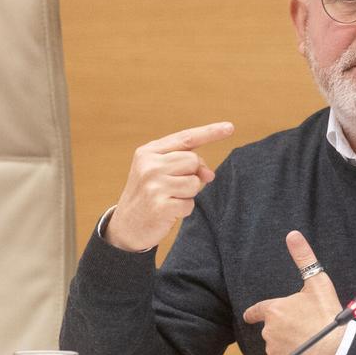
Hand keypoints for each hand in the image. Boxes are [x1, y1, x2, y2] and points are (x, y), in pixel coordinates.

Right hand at [106, 121, 234, 251]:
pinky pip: (190, 204)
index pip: (186, 138)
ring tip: (169, 198)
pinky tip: (167, 211)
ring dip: (188, 194)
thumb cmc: (148, 195)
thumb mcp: (160, 173)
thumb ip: (184, 164)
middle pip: (193, 160)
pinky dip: (183, 210)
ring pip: (194, 183)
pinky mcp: (160, 206)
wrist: (125, 227)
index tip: (230, 127)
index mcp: (148, 152)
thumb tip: (209, 174)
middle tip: (174, 187)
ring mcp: (153, 185)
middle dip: (192, 175)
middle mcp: (149, 165)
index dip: (210, 132)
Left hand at [242, 231, 343, 354]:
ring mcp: (274, 351)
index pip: (257, 311)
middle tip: (304, 330)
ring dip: (288, 347)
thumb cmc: (328, 315)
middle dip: (284, 330)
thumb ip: (304, 258)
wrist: (337, 349)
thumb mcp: (318, 283)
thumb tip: (292, 235)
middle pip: (273, 330)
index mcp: (274, 310)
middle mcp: (269, 331)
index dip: (255, 313)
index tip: (251, 316)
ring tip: (307, 344)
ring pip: (278, 348)